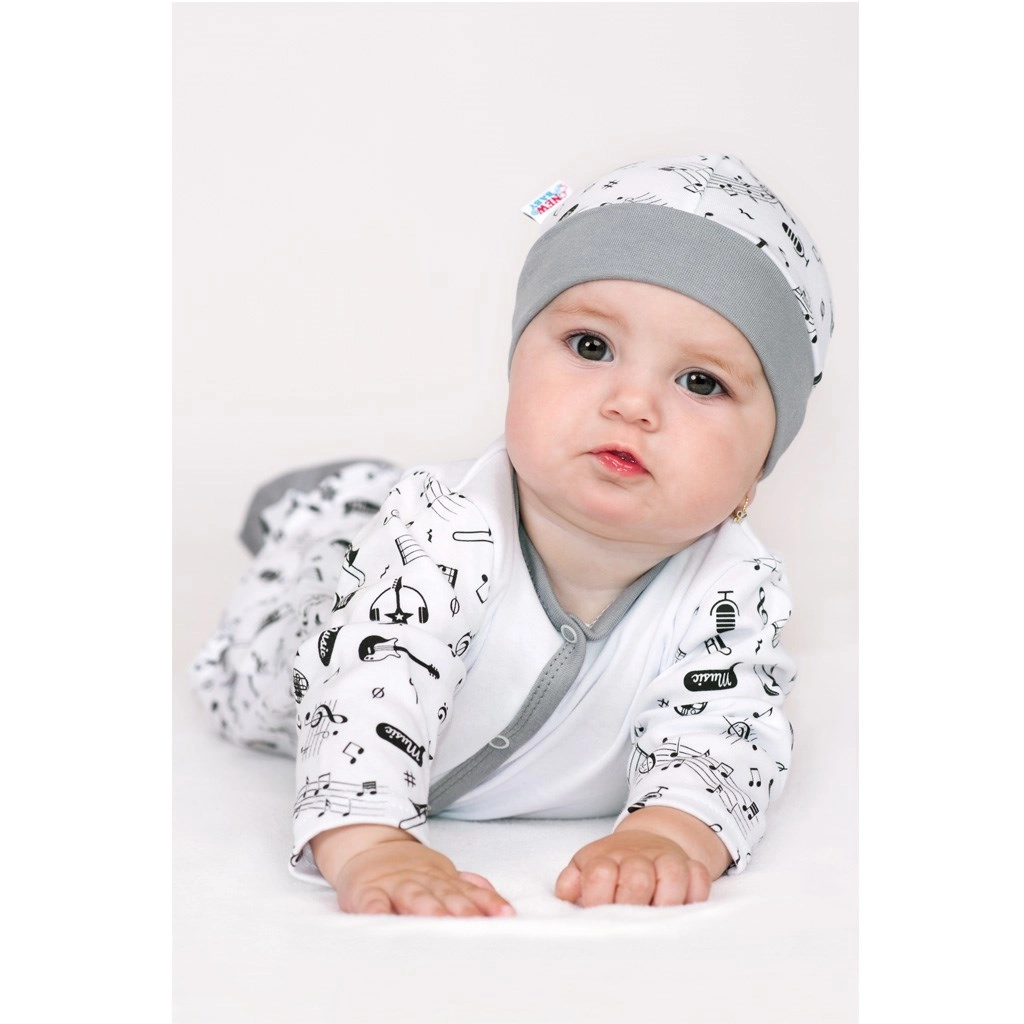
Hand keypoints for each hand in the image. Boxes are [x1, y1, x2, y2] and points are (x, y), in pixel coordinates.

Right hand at [314, 826, 514, 916]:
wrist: (369, 846)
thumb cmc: (410, 871)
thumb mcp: (441, 873)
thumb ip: (467, 887)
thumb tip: (497, 898)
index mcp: (440, 878)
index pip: (468, 891)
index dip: (487, 902)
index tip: (506, 915)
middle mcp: (421, 881)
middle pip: (444, 895)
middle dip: (461, 910)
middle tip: (476, 925)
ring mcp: (394, 884)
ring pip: (413, 896)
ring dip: (428, 908)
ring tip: (441, 923)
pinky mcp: (367, 891)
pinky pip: (372, 902)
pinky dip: (377, 910)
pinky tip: (381, 920)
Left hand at [555, 830, 712, 907]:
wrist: (645, 841)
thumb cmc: (612, 864)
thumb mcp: (585, 867)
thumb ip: (571, 882)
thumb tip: (566, 896)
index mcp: (606, 858)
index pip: (599, 874)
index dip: (598, 898)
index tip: (598, 913)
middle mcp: (637, 856)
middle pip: (637, 878)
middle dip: (632, 904)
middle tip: (629, 920)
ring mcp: (666, 859)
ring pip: (673, 874)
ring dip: (666, 900)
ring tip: (657, 915)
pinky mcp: (690, 866)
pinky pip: (700, 877)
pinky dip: (695, 893)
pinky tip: (683, 904)